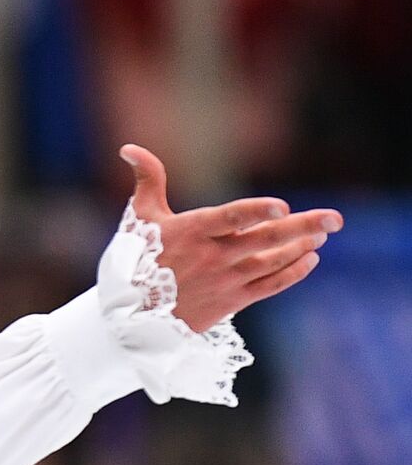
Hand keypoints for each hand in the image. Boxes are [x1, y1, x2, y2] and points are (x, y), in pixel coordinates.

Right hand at [121, 144, 342, 332]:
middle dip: (303, 227)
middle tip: (335, 218)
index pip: (230, 218)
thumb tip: (129, 147)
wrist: (132, 317)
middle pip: (265, 240)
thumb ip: (148, 179)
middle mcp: (212, 256)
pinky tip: (309, 260)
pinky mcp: (231, 301)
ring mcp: (224, 280)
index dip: (257, 212)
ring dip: (301, 247)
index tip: (282, 206)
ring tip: (322, 234)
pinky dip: (293, 273)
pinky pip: (270, 285)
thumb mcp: (139, 217)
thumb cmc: (135, 260)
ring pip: (272, 262)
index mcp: (192, 231)